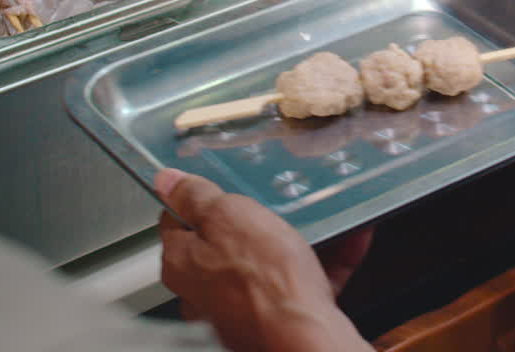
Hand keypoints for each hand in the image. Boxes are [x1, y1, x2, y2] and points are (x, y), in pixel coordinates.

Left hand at [155, 169, 372, 351]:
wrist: (304, 335)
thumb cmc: (265, 282)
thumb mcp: (228, 216)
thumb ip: (196, 196)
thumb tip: (167, 180)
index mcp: (182, 262)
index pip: (177, 219)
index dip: (200, 198)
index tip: (222, 185)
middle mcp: (204, 291)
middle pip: (223, 242)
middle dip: (252, 221)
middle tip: (273, 205)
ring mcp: (239, 308)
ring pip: (266, 263)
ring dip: (294, 239)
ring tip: (320, 218)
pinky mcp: (274, 318)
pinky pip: (299, 283)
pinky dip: (324, 262)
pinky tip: (348, 240)